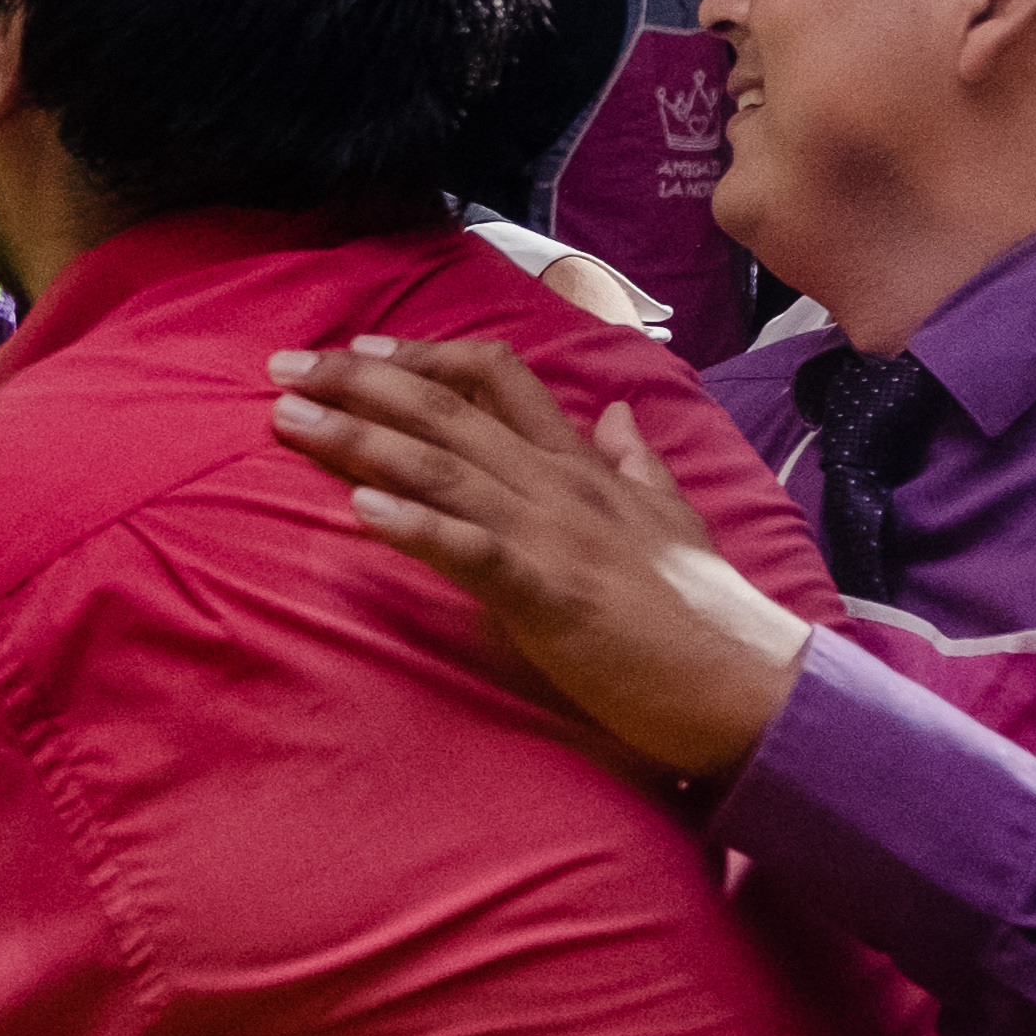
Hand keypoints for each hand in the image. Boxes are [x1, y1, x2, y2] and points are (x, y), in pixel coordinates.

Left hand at [263, 335, 811, 778]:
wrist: (754, 684)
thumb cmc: (706, 613)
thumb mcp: (672, 518)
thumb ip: (637, 463)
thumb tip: (620, 413)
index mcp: (583, 467)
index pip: (498, 380)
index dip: (423, 358)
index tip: (358, 351)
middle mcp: (560, 486)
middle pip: (448, 411)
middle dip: (358, 384)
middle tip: (282, 366)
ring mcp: (555, 536)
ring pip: (443, 469)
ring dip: (359, 439)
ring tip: (289, 418)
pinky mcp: (552, 596)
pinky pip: (473, 551)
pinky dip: (415, 525)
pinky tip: (360, 507)